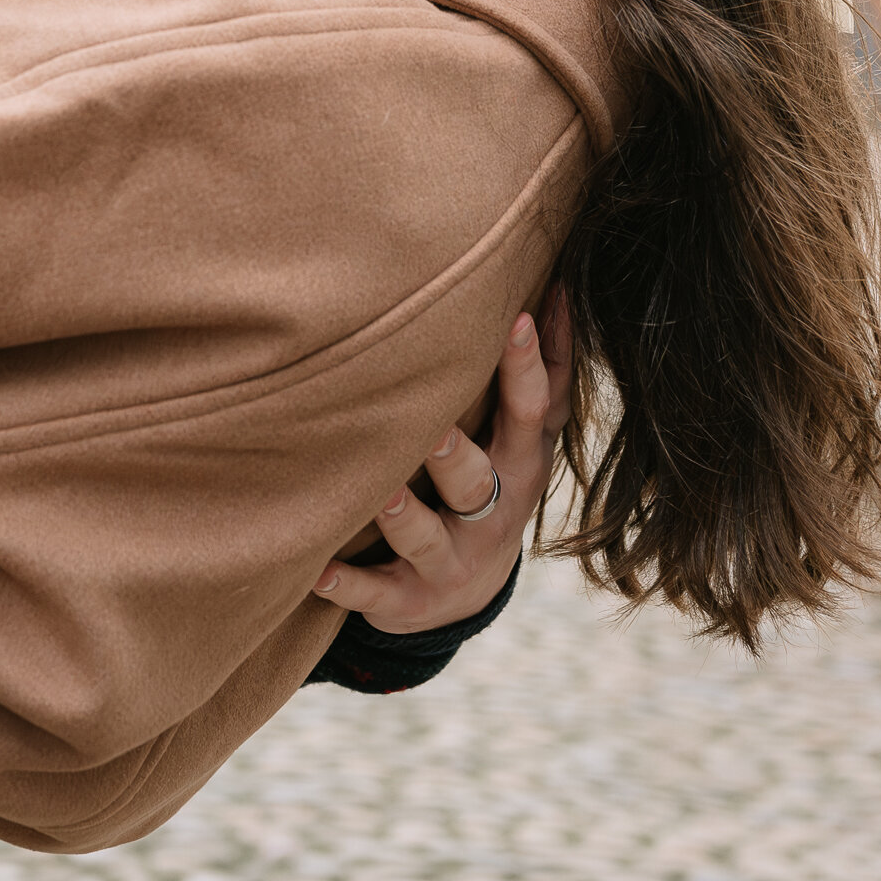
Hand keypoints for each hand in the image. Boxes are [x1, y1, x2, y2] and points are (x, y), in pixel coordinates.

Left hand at [312, 291, 571, 633]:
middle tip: (435, 427)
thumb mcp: (522, 436)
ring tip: (384, 493)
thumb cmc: (491, 480)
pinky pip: (376, 593)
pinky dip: (349, 585)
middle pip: (479, 479)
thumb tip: (562, 280)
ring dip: (404, 516)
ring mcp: (452, 560)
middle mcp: (493, 513)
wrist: (466, 593)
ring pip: (427, 537)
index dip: (531, 367)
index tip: (519, 317)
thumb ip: (541, 371)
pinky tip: (318, 571)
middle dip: (457, 455)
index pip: (532, 411)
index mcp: (521, 462)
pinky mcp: (410, 600)